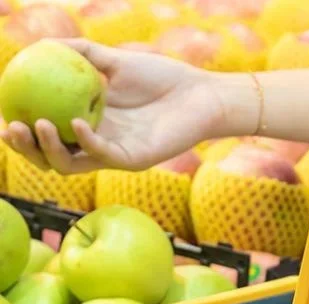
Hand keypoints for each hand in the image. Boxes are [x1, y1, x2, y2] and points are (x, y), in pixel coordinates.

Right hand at [0, 39, 223, 173]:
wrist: (199, 94)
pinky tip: (75, 123)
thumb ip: (80, 52)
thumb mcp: (113, 59)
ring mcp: (115, 154)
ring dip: (50, 149)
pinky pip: (103, 155)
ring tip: (36, 124)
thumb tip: (42, 44)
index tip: (1, 114)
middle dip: (26, 149)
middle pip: (52, 157)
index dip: (21, 130)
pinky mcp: (134, 159)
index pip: (47, 134)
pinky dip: (86, 140)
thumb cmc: (161, 77)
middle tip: (10, 128)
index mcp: (88, 122)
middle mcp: (98, 143)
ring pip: (73, 165)